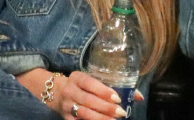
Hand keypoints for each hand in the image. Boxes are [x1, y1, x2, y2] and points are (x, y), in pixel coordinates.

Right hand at [15, 70, 140, 118]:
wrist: (53, 92)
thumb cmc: (80, 85)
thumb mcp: (90, 79)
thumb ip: (112, 85)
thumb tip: (139, 96)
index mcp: (77, 77)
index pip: (89, 83)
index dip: (103, 91)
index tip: (117, 97)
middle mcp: (70, 91)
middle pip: (88, 100)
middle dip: (105, 108)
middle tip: (121, 112)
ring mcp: (67, 105)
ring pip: (84, 114)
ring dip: (100, 119)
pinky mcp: (66, 118)